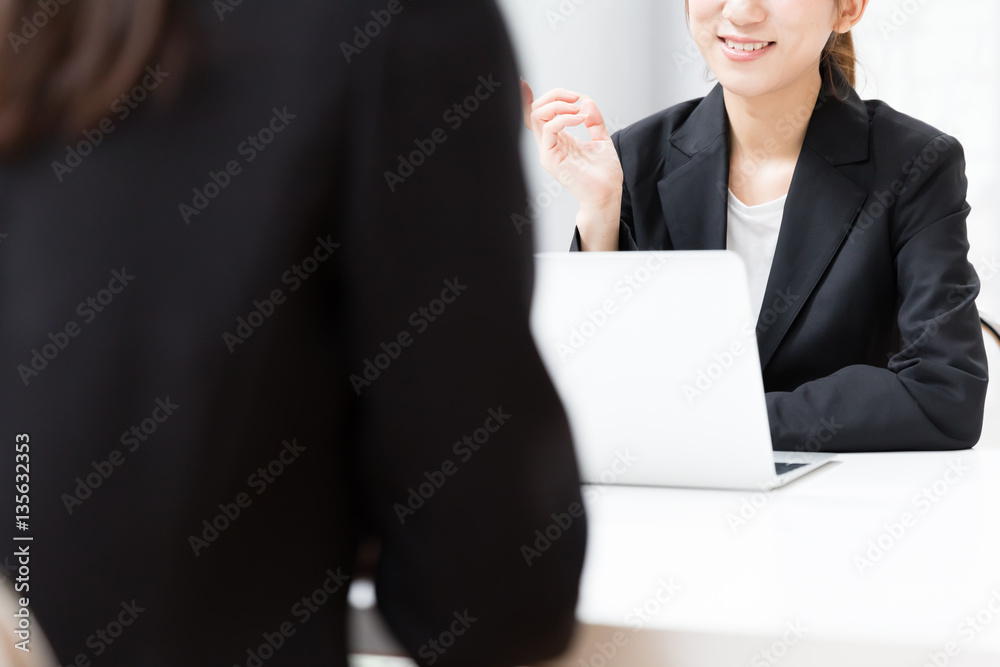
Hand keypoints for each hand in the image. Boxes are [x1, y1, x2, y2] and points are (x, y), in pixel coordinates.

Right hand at [521, 80, 623, 212]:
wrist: (607, 194)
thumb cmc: (604, 174)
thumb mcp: (601, 139)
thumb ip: (593, 120)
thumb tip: (586, 100)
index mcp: (558, 140)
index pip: (537, 116)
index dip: (527, 99)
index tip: (523, 83)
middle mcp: (549, 145)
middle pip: (536, 111)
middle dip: (554, 96)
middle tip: (575, 97)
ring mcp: (547, 152)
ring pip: (537, 116)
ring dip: (558, 104)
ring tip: (578, 108)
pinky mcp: (550, 159)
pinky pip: (549, 129)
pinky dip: (564, 118)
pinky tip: (579, 118)